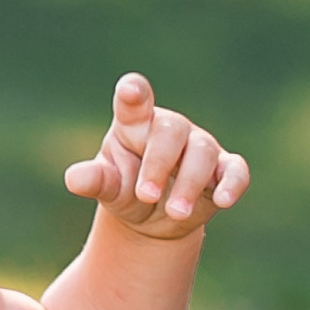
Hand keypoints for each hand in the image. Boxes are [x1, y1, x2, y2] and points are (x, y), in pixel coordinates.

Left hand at [64, 73, 248, 241]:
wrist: (154, 218)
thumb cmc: (126, 189)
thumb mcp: (108, 187)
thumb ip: (95, 181)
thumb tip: (74, 179)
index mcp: (134, 124)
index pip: (134, 102)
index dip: (134, 94)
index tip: (130, 91)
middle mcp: (169, 129)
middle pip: (170, 131)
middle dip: (158, 164)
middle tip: (144, 196)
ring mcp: (199, 146)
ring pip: (202, 152)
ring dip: (189, 184)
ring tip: (174, 213)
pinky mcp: (224, 169)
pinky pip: (235, 169)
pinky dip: (232, 183)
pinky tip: (222, 201)